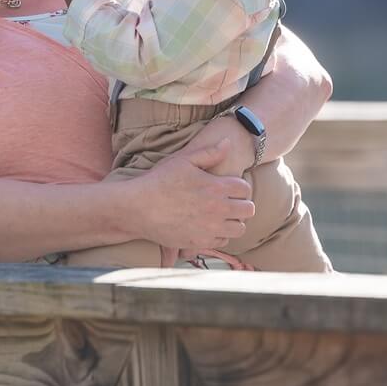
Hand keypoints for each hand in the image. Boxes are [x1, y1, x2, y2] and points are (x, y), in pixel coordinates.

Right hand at [126, 141, 254, 251]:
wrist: (138, 208)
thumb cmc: (159, 181)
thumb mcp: (183, 160)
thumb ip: (209, 152)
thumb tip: (229, 142)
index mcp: (216, 186)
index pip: (245, 189)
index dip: (240, 187)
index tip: (231, 188)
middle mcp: (217, 208)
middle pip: (248, 210)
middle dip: (242, 204)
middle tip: (230, 202)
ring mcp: (210, 228)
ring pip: (240, 228)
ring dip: (234, 221)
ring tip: (221, 215)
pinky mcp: (200, 242)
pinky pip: (223, 241)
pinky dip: (220, 234)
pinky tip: (209, 226)